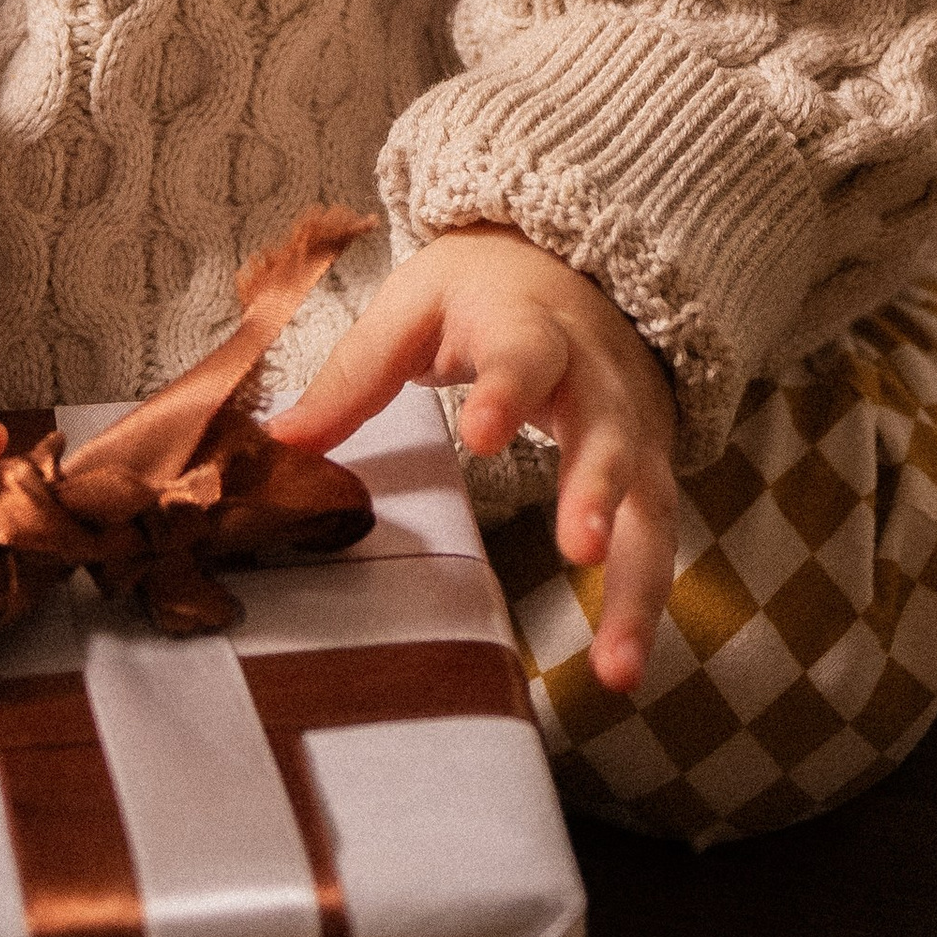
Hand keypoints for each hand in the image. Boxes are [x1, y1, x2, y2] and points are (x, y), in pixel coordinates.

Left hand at [263, 226, 679, 695]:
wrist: (576, 267)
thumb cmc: (484, 293)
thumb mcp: (415, 308)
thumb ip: (355, 375)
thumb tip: (280, 443)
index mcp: (529, 324)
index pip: (521, 351)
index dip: (505, 390)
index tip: (482, 434)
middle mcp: (595, 379)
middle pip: (606, 432)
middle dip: (597, 489)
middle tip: (577, 545)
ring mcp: (632, 429)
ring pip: (649, 504)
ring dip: (636, 585)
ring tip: (616, 664)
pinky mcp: (649, 472)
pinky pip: (656, 542)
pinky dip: (645, 606)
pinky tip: (623, 669)